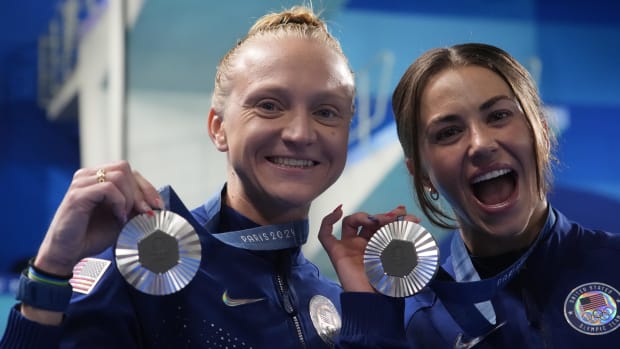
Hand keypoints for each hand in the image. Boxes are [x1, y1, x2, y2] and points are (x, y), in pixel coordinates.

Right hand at [33, 161, 163, 275]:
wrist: (67, 253)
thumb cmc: (91, 236)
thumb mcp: (122, 218)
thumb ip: (135, 207)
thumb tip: (155, 202)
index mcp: (98, 178)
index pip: (128, 171)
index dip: (146, 187)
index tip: (158, 206)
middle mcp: (88, 176)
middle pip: (125, 168)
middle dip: (141, 192)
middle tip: (145, 213)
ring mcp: (81, 183)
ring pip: (119, 175)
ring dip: (130, 198)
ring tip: (125, 216)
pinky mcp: (77, 194)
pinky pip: (108, 187)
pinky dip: (119, 202)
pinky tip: (118, 218)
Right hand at [318, 205, 418, 292]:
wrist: (376, 300)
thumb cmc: (389, 283)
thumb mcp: (402, 256)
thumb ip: (406, 237)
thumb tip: (413, 219)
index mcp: (378, 249)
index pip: (381, 226)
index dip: (392, 217)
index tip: (405, 214)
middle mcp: (362, 246)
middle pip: (367, 223)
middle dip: (381, 216)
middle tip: (394, 217)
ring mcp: (348, 248)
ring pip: (350, 223)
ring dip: (362, 216)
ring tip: (376, 220)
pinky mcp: (336, 252)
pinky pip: (325, 235)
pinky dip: (328, 221)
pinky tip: (338, 212)